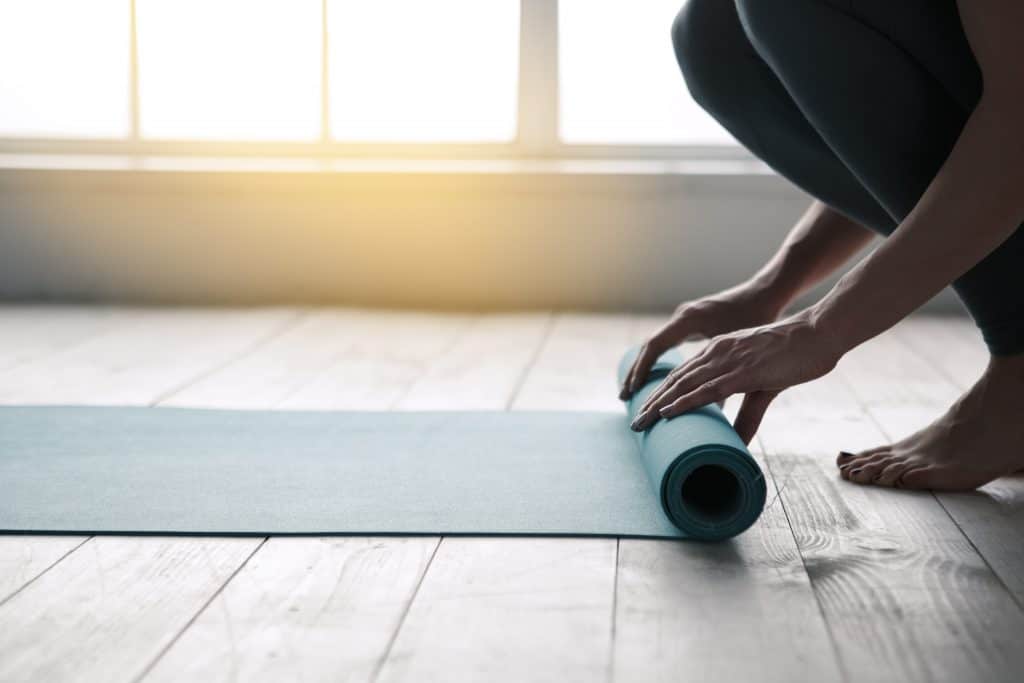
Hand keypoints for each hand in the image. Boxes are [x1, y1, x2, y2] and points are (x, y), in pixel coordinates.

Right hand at [620, 283, 784, 399]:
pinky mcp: (692, 323)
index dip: (642, 370)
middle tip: (622, 397)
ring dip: (643, 368)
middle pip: (650, 347)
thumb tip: (714, 410)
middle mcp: (682, 317)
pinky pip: (667, 343)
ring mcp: (685, 318)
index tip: (633, 391)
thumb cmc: (757, 317)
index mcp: (689, 320)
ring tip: (630, 392)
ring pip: (657, 346)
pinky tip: (653, 376)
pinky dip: (657, 361)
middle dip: (636, 373)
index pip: (655, 346)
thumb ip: (725, 373)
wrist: (766, 292)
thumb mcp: (740, 348)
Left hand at [629, 312, 840, 442]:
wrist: (819, 333)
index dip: (662, 393)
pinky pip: (708, 389)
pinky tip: (667, 412)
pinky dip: (684, 401)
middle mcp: (717, 352)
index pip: (682, 373)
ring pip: (684, 384)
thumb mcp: (763, 385)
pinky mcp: (744, 371)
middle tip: (634, 423)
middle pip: (675, 380)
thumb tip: (738, 441)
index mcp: (719, 350)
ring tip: (641, 423)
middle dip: (652, 402)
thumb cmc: (795, 356)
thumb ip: (748, 413)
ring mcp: (729, 360)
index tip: (645, 411)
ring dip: (659, 405)